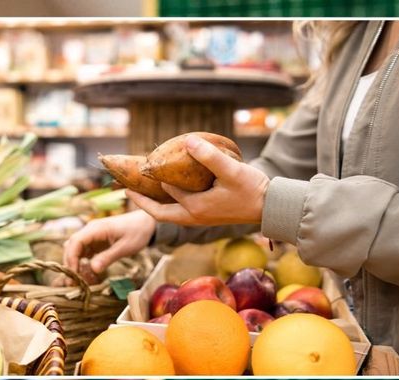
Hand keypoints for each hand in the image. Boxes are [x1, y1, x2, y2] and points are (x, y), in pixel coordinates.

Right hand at [63, 209, 155, 275]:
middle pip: (71, 246)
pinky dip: (82, 263)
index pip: (75, 241)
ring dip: (74, 264)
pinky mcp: (95, 242)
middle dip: (70, 264)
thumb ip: (108, 257)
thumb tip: (93, 269)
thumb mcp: (125, 247)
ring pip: (75, 250)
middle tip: (72, 282)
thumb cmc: (137, 232)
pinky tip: (87, 274)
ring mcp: (92, 236)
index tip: (74, 273)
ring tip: (78, 281)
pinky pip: (83, 253)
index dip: (71, 258)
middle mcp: (90, 230)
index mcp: (96, 228)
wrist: (146, 223)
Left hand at [127, 135, 269, 226]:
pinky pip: (180, 212)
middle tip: (126, 190)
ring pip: (169, 215)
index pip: (166, 192)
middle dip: (142, 202)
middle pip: (159, 213)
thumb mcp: (230, 170)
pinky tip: (170, 191)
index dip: (153, 179)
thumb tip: (188, 141)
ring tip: (144, 192)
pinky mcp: (208, 216)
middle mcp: (194, 217)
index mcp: (194, 207)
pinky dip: (170, 203)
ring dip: (155, 204)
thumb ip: (209, 156)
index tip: (141, 166)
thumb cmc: (252, 189)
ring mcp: (200, 219)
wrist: (271, 207)